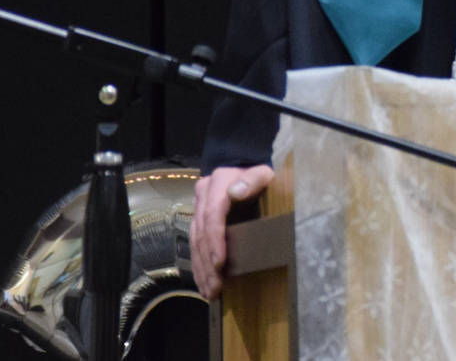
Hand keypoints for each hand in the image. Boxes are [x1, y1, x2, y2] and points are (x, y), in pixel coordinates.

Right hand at [191, 163, 274, 299]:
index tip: (219, 263)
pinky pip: (194, 244)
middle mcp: (202, 198)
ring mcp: (197, 209)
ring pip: (194, 242)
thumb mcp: (260, 172)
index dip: (214, 240)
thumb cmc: (256, 173)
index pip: (212, 215)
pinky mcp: (197, 220)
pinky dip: (198, 264)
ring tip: (209, 292)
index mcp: (216, 185)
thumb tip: (236, 192)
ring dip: (201, 269)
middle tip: (215, 288)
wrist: (240, 164)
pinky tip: (203, 282)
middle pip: (200, 234)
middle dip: (207, 263)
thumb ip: (252, 180)